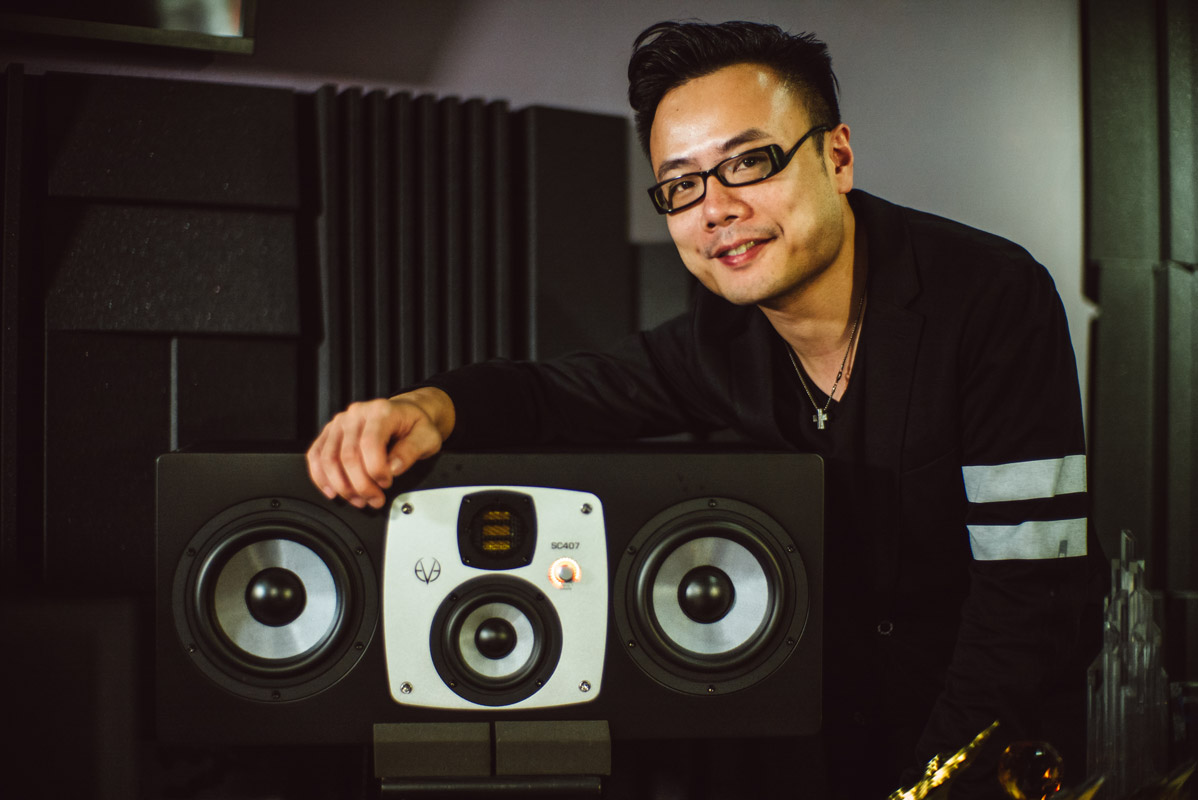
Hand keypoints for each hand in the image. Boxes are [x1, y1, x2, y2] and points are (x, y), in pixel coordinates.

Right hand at [306, 387, 455, 508]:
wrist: (407, 414)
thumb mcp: (427, 437)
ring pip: (329, 459)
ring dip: (342, 486)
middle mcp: (356, 414)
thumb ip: (411, 451)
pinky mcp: (330, 432)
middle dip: (360, 485)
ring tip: (358, 499)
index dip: (376, 470)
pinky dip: (320, 477)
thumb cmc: (414, 425)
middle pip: (347, 456)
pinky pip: (316, 455)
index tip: (387, 483)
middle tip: (375, 499)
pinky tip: (332, 491)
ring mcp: (340, 423)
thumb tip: (392, 467)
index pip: (370, 444)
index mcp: (381, 412)